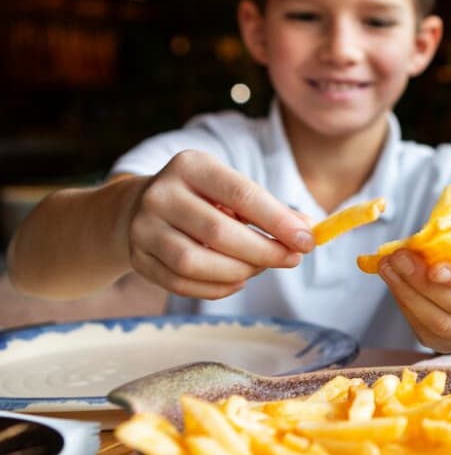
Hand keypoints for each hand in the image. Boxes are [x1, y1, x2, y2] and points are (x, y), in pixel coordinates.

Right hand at [124, 150, 314, 298]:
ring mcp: (143, 227)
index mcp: (191, 166)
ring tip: (259, 269)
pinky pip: (180, 283)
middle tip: (290, 259)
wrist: (139, 207)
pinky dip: (216, 288)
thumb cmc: (203, 199)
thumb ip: (271, 210)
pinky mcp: (138, 258)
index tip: (307, 241)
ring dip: (238, 272)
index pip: (241, 194)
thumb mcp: (233, 191)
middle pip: (218, 232)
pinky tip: (237, 281)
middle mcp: (161, 193)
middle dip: (263, 251)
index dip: (278, 221)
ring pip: (194, 262)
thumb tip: (308, 230)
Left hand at [377, 239, 450, 352]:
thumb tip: (419, 245)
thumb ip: (447, 240)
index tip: (433, 268)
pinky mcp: (450, 345)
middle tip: (399, 259)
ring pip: (440, 321)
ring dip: (409, 294)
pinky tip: (395, 284)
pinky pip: (424, 330)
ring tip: (388, 268)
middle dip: (425, 282)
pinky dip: (406, 306)